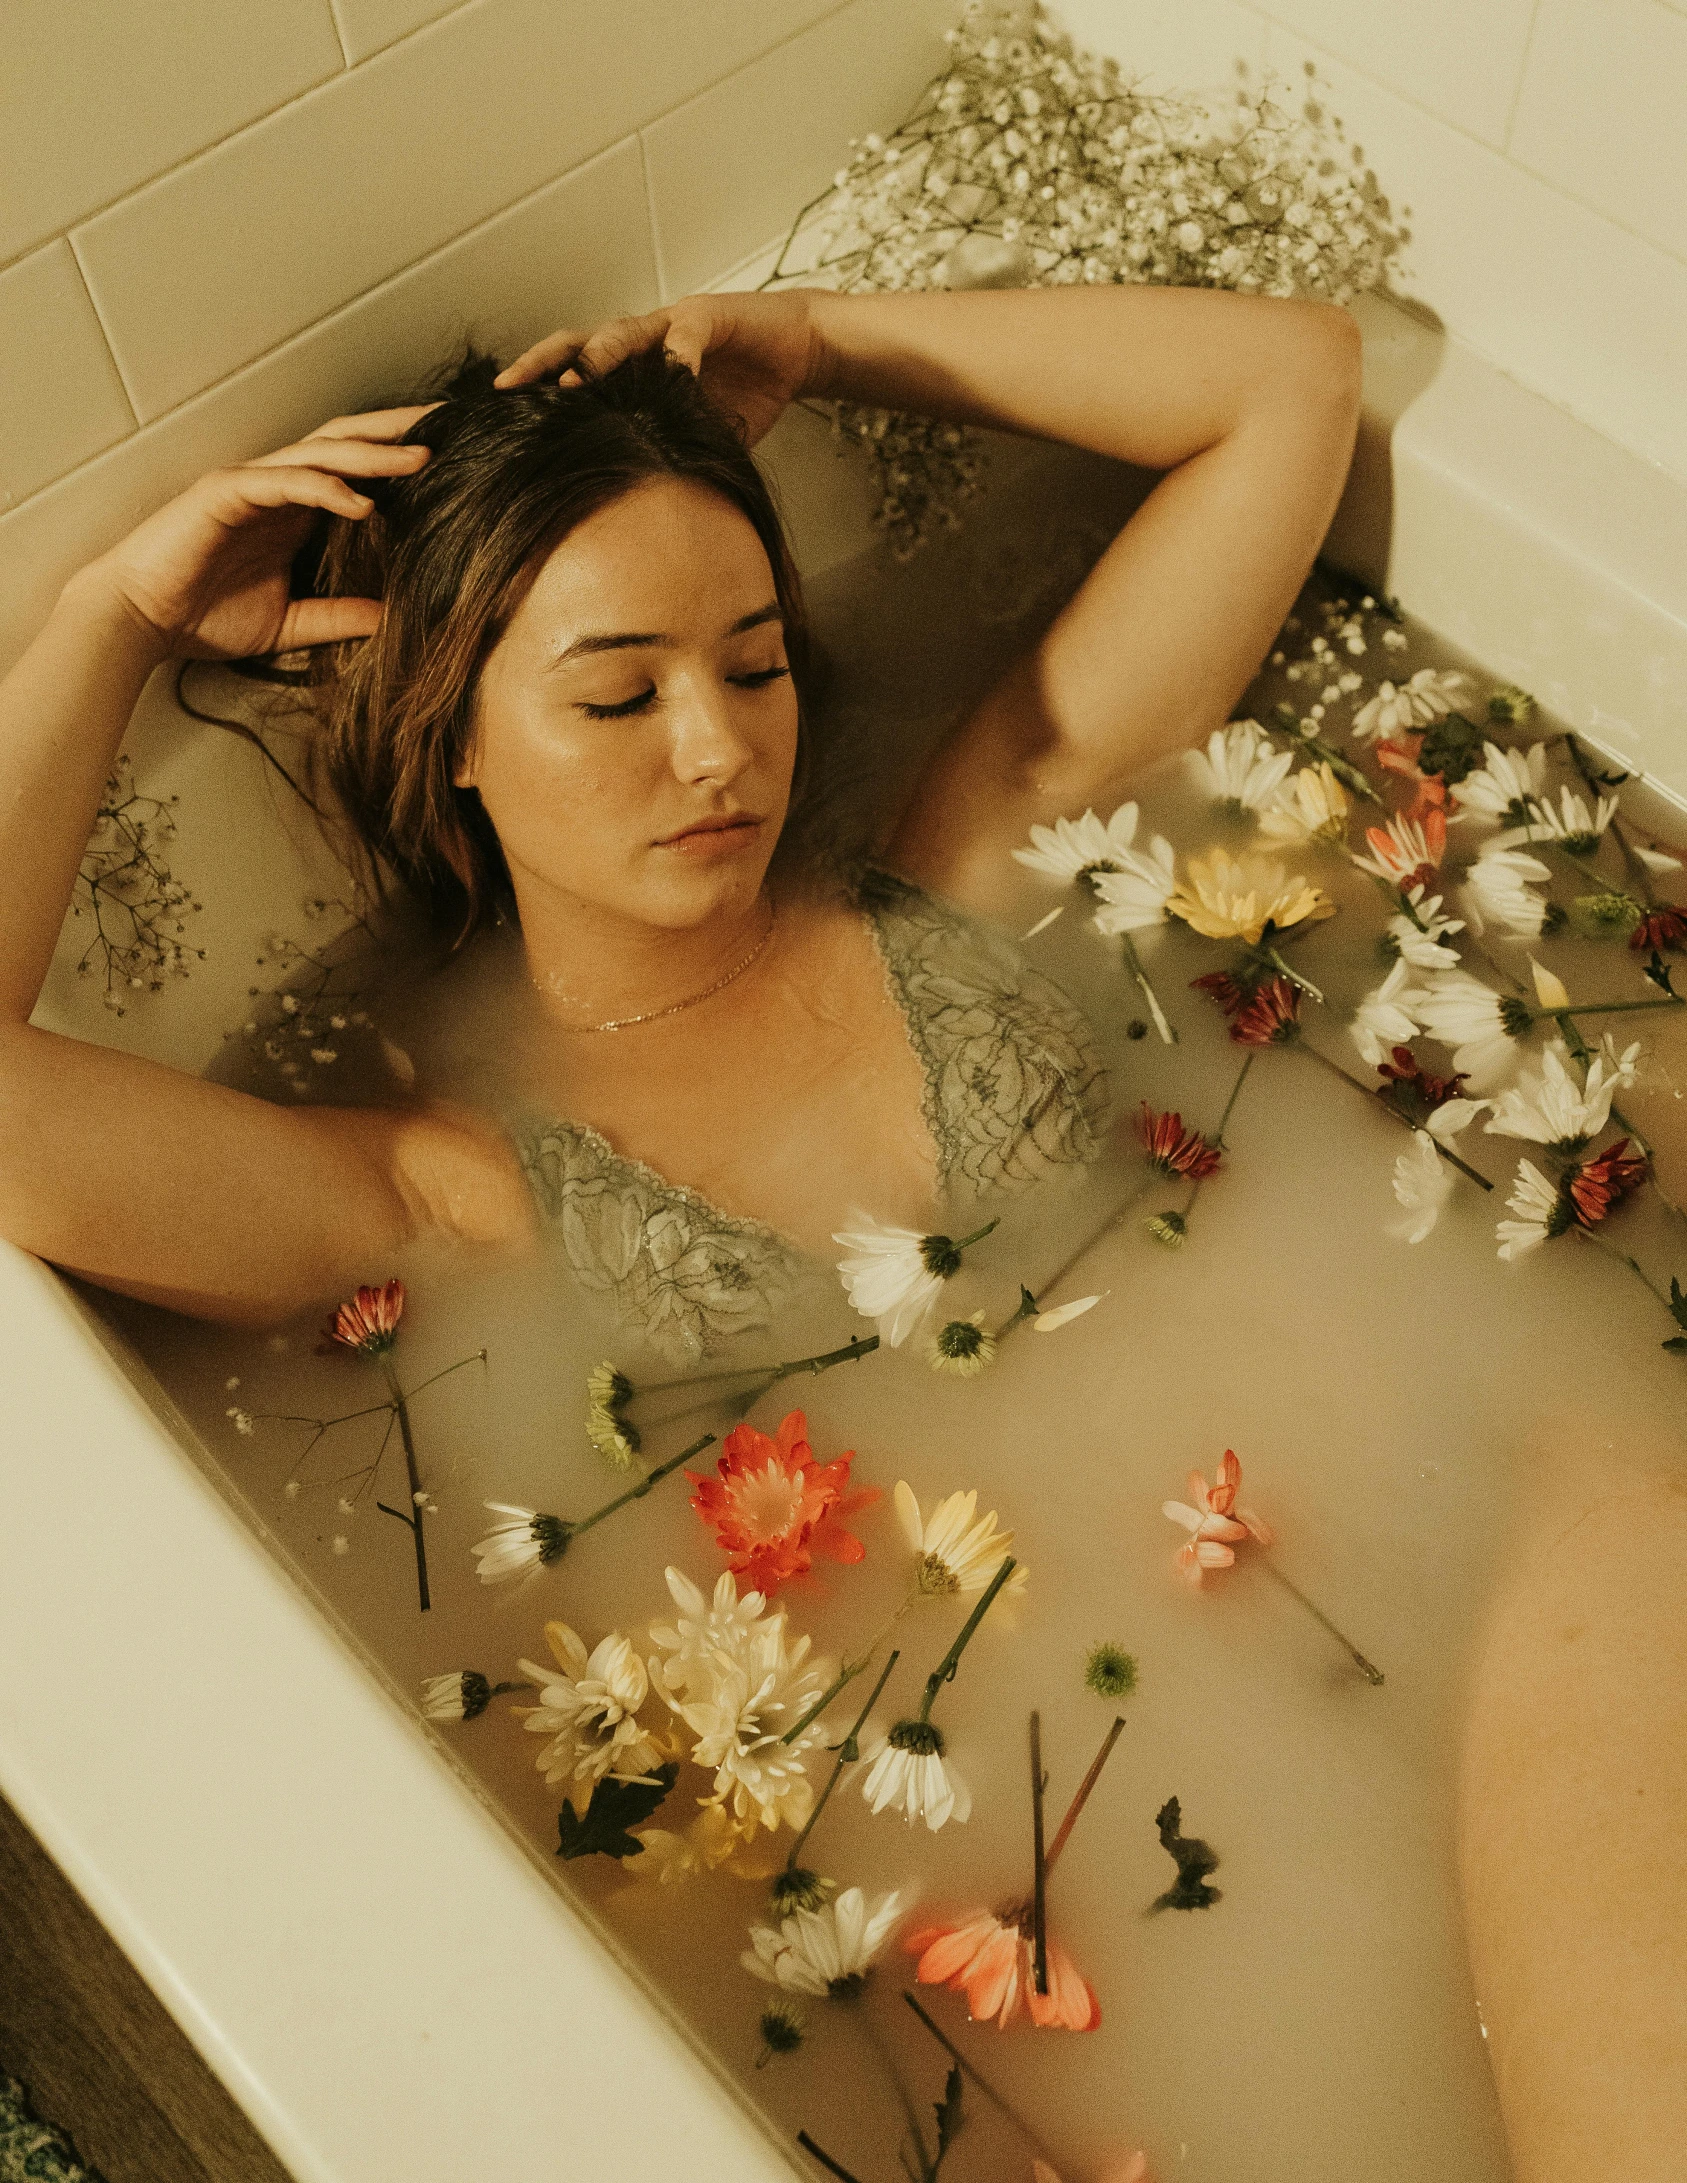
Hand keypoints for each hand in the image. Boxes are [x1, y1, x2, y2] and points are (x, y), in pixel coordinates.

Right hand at [75, 408, 436, 661]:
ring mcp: (252, 483)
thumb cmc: (204, 616)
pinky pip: (285, 482)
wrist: (141, 620)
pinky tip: (363, 501)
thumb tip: (391, 620)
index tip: (453, 458)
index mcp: (295, 511)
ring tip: (421, 457)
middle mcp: (278, 487)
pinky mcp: (226, 492)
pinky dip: (326, 487)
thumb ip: (339, 616)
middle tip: (450, 424)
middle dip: (396, 431)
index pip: (356, 471)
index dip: (399, 458)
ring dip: (373, 454)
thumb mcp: (292, 623)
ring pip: (321, 453)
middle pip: (346, 443)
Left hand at [494, 291, 828, 447]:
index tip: (500, 419)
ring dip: (596, 354)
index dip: (537, 393)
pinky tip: (676, 374)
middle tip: (508, 388)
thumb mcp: (696, 434)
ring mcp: (671, 324)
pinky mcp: (710, 316)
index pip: (571, 374)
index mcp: (631, 368)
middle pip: (576, 343)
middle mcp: (641, 341)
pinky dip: (680, 354)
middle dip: (541, 363)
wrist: (795, 350)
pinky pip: (688, 333)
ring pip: (621, 332)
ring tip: (575, 379)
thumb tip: (640, 516)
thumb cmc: (743, 392)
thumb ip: (667, 456)